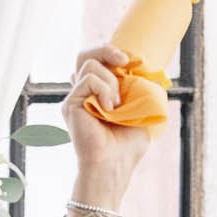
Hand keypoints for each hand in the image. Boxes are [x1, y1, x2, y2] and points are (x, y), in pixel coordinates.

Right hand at [62, 45, 151, 200]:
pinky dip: (104, 90)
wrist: (113, 165)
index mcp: (99, 94)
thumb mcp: (142, 113)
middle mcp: (84, 94)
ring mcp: (76, 98)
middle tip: (125, 61)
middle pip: (86, 55)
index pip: (98, 62)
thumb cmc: (127, 147)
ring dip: (111, 81)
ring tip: (117, 105)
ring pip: (89, 64)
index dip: (112, 54)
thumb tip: (147, 71)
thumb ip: (141, 91)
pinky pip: (88, 79)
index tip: (134, 62)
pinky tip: (109, 109)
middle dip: (106, 50)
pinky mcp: (70, 103)